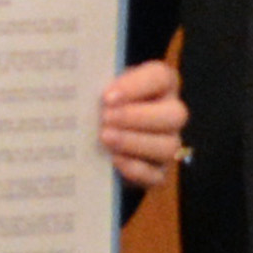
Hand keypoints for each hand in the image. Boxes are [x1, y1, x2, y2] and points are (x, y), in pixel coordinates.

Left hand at [94, 58, 187, 189]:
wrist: (99, 136)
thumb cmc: (103, 103)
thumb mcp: (102, 87)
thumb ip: (95, 83)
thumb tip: (78, 87)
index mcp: (161, 84)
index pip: (161, 77)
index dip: (136, 86)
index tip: (107, 96)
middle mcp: (171, 113)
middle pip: (174, 114)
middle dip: (137, 117)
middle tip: (105, 118)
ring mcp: (169, 144)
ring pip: (168, 146)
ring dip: (134, 142)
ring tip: (105, 138)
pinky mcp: (159, 171)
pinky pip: (157, 175)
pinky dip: (136, 169)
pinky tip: (113, 160)